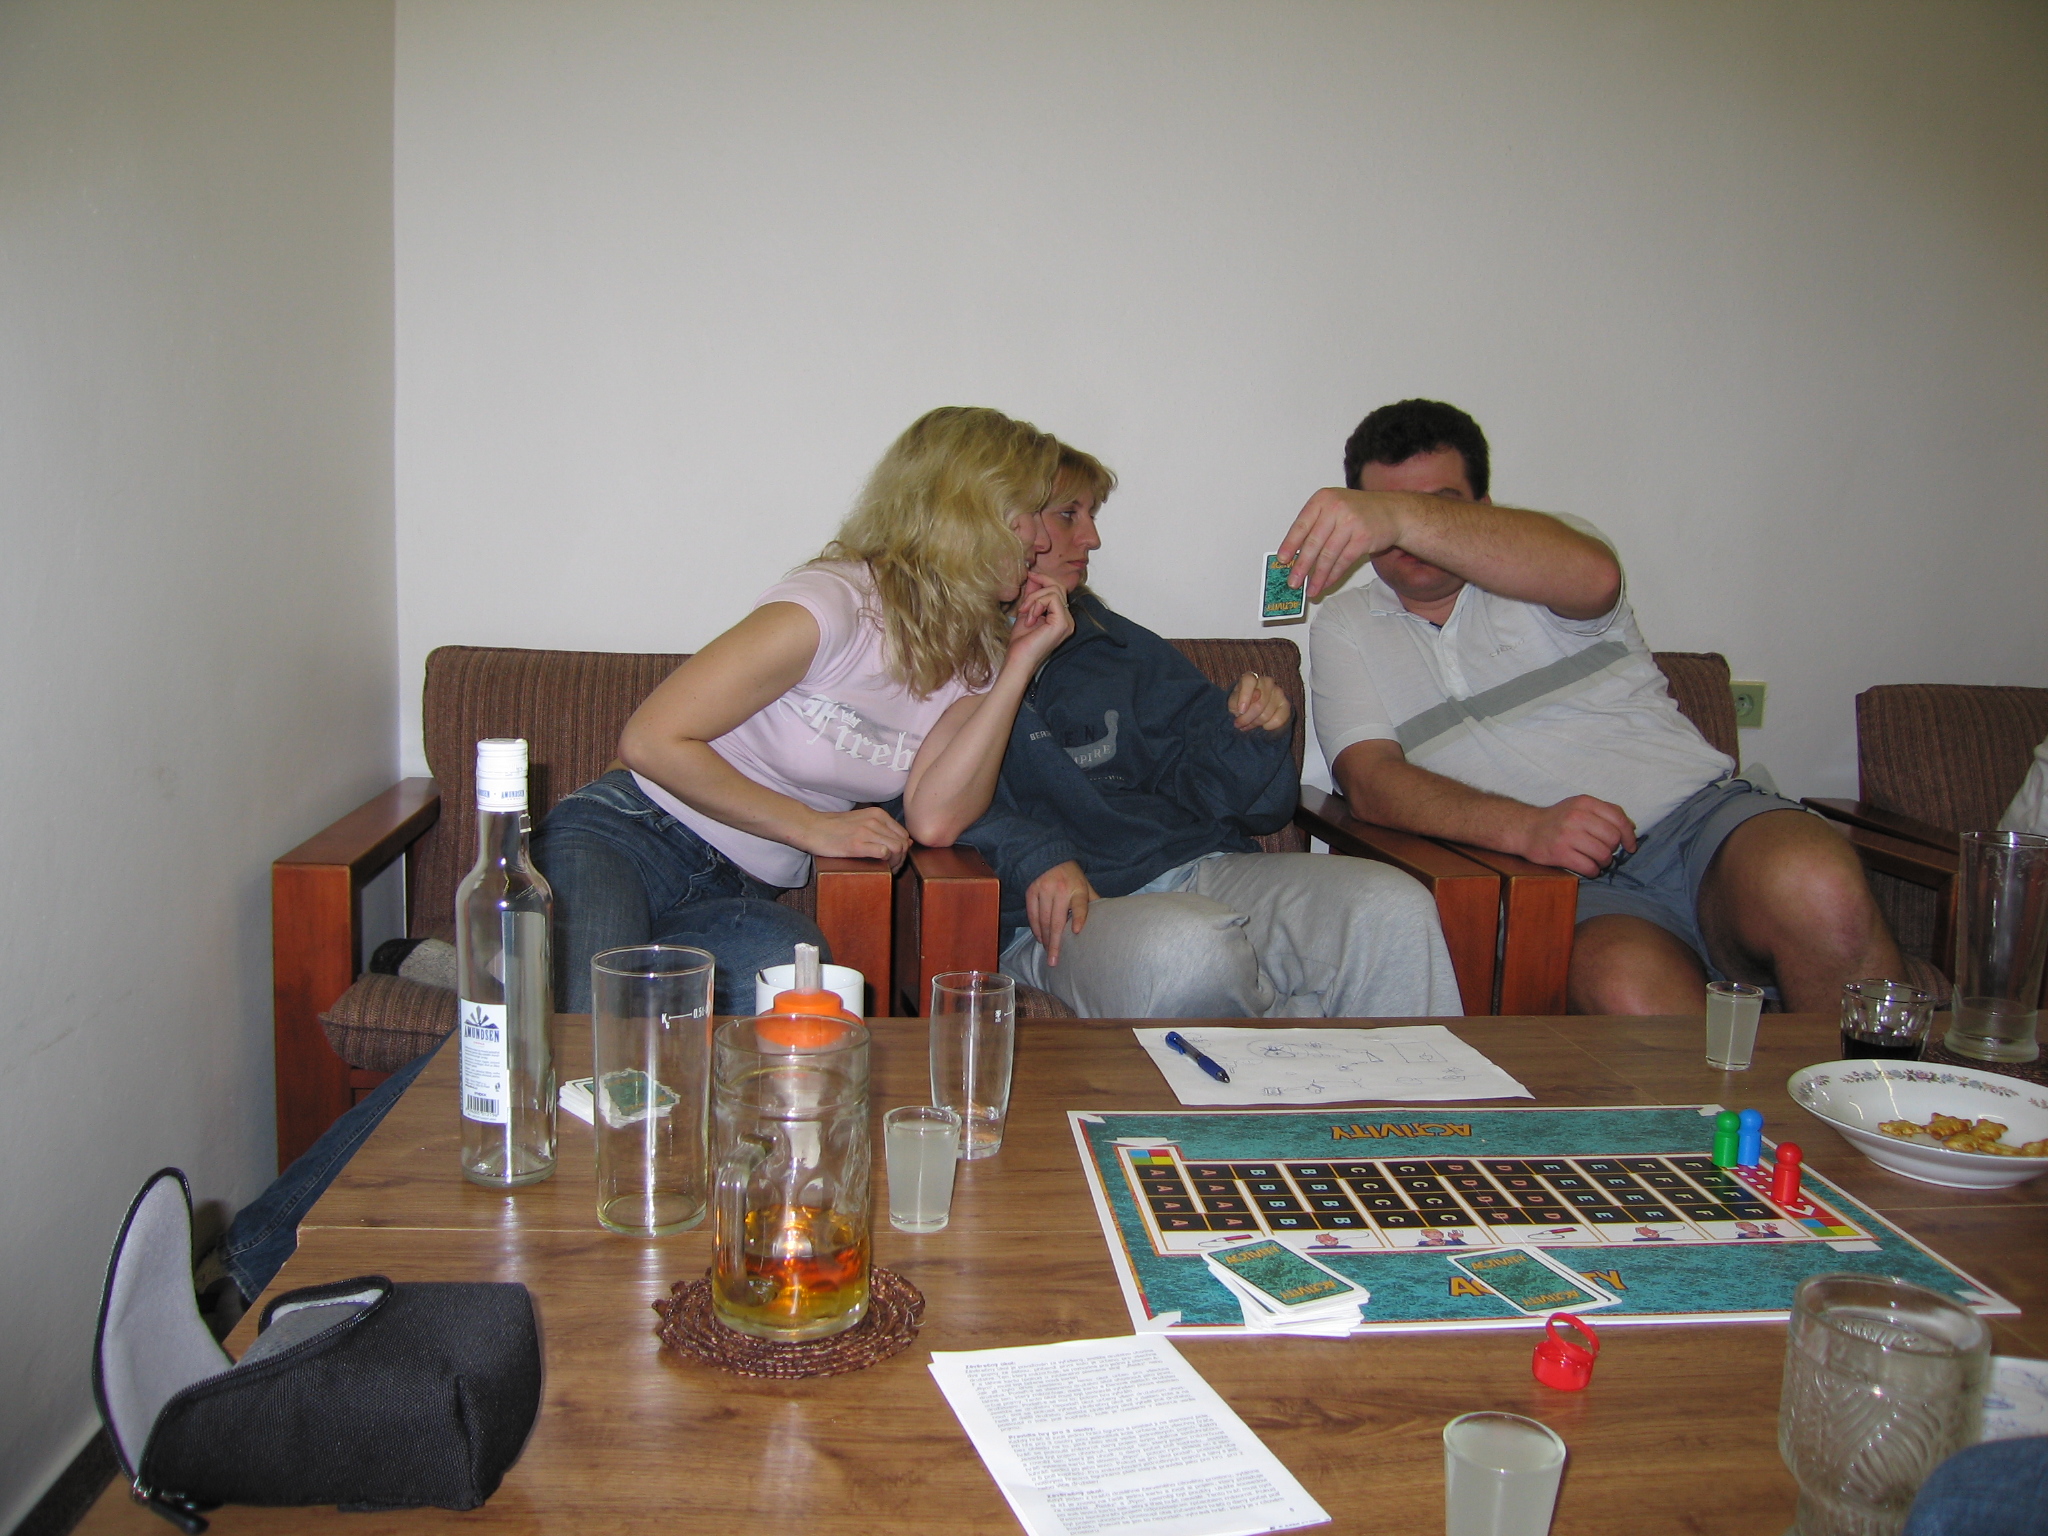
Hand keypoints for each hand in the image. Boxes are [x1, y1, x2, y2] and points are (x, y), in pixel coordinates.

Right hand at [798, 806, 911, 867]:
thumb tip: (908, 841)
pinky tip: (880, 868)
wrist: (810, 827)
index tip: (894, 860)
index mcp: (878, 814)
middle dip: (901, 859)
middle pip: (903, 843)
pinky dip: (887, 863)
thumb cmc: (834, 827)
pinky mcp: (856, 844)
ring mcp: (866, 831)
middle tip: (892, 869)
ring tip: (887, 870)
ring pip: (897, 849)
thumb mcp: (862, 821)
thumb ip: (883, 829)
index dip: (903, 850)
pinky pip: (884, 853)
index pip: (903, 834)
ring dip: (895, 864)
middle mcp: (875, 820)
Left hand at [1004, 573, 1072, 670]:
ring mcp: (1067, 621)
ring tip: (1026, 614)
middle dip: (1037, 588)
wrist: (1018, 659)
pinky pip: (1052, 599)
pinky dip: (1037, 604)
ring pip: (1054, 591)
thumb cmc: (1021, 642)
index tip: (1029, 575)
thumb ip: (1032, 595)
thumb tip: (1033, 576)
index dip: (1044, 579)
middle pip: (1058, 587)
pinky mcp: (1063, 622)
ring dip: (1034, 599)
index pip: (1058, 589)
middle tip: (1024, 602)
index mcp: (1060, 617)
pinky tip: (1031, 618)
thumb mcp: (1026, 611)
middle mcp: (1068, 619)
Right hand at [1026, 860, 1097, 964]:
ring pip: (1043, 920)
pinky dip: (1035, 929)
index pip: (1080, 906)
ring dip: (1045, 939)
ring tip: (1048, 953)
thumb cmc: (1072, 876)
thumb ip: (1093, 901)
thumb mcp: (1085, 885)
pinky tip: (1039, 939)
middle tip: (1054, 961)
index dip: (1078, 918)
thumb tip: (1110, 918)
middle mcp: (1060, 890)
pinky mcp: (1031, 892)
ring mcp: (1044, 890)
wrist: (1050, 857)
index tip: (1076, 931)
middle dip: (1055, 943)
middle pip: (1057, 921)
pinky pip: (1032, 915)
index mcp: (1077, 889)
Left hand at [1226, 672, 1289, 734]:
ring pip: (1267, 714)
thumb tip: (1252, 700)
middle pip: (1259, 703)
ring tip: (1249, 725)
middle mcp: (1266, 682)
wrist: (1253, 712)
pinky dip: (1269, 726)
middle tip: (1239, 724)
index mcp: (1251, 678)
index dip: (1244, 697)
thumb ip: (1237, 701)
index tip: (1240, 711)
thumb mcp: (1232, 704)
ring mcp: (1278, 692)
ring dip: (1256, 723)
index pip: (1249, 681)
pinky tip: (1263, 725)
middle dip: (1247, 718)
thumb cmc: (1240, 705)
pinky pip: (1278, 720)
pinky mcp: (1286, 704)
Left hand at [1276, 488, 1403, 600]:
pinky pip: (1343, 561)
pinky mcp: (1363, 538)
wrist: (1392, 511)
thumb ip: (1315, 525)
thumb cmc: (1358, 511)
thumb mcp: (1333, 507)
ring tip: (1310, 589)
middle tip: (1293, 581)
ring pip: (1328, 555)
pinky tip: (1326, 583)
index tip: (1282, 560)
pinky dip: (1333, 575)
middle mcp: (1335, 508)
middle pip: (1313, 542)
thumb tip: (1296, 554)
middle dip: (1301, 566)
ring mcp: (1350, 523)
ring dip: (1317, 576)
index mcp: (1323, 499)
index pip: (1301, 525)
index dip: (1290, 544)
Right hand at [1513, 796, 1637, 877]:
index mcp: (1585, 802)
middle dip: (1612, 849)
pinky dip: (1593, 871)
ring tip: (1595, 860)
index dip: (1629, 835)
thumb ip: (1606, 812)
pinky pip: (1589, 867)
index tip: (1630, 846)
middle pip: (1613, 838)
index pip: (1618, 818)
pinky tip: (1588, 868)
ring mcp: (1567, 835)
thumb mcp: (1580, 806)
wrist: (1525, 829)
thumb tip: (1631, 828)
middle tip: (1604, 851)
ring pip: (1603, 855)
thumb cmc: (1558, 819)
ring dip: (1603, 862)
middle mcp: (1576, 816)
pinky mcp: (1559, 853)